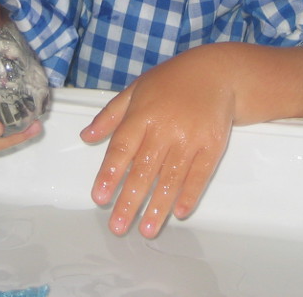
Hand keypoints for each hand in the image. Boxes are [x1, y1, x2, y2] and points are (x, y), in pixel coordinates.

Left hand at [80, 46, 235, 238]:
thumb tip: (86, 137)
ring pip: (171, 178)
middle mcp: (164, 128)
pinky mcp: (212, 145)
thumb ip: (110, 115)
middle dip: (130, 201)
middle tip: (119, 227)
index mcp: (142, 114)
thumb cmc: (172, 81)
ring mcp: (190, 138)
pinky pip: (200, 174)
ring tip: (148, 230)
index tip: (99, 197)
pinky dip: (190, 194)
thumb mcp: (136, 89)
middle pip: (144, 169)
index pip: (122, 148)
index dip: (110, 174)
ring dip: (158, 206)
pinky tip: (179, 211)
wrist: (216, 72)